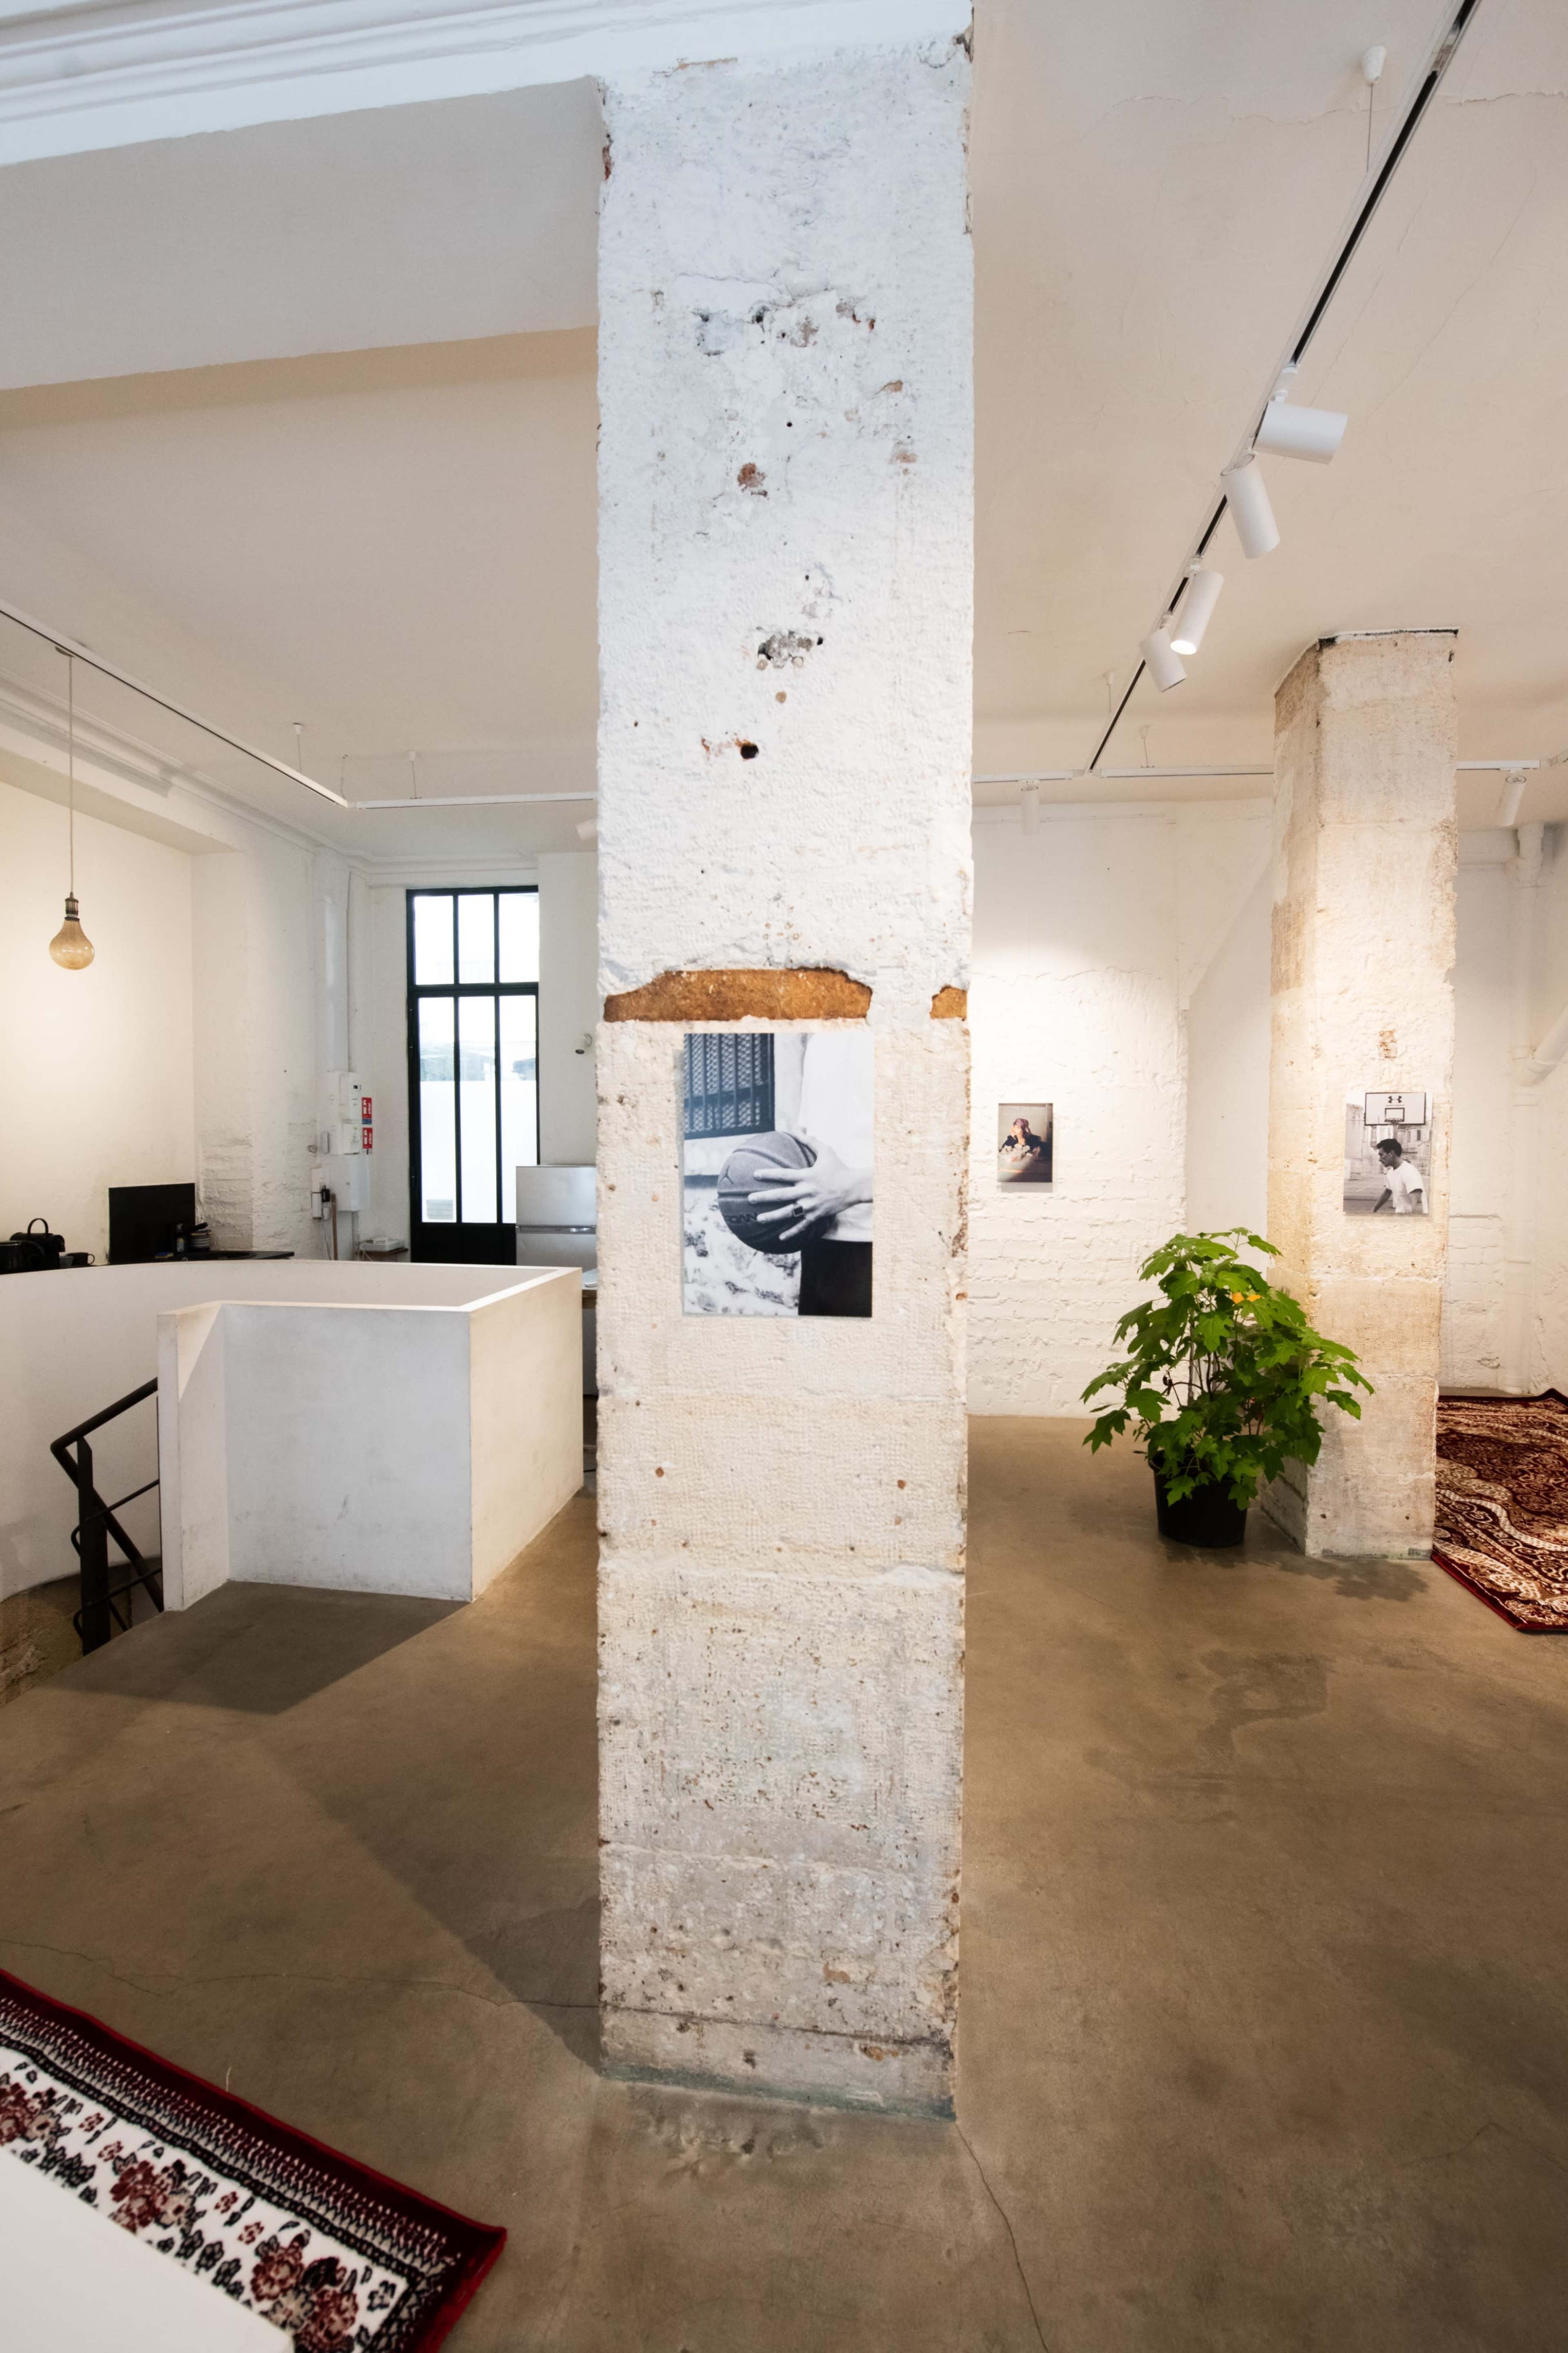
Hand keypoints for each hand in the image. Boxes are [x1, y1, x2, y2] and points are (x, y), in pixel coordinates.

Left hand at [748, 1134, 872, 1244]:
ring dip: (773, 1216)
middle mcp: (806, 1192)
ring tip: (759, 1219)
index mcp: (807, 1176)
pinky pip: (802, 1225)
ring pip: (788, 1213)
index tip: (755, 1175)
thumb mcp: (825, 1151)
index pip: (783, 1175)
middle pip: (781, 1195)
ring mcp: (811, 1205)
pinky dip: (791, 1233)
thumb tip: (797, 1126)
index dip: (768, 1174)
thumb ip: (809, 1140)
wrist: (854, 1187)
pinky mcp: (816, 1215)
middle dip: (764, 1197)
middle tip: (750, 1199)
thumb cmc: (839, 1167)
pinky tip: (780, 1237)